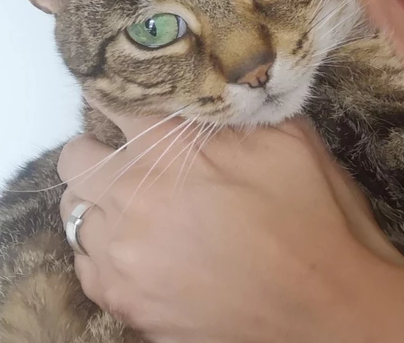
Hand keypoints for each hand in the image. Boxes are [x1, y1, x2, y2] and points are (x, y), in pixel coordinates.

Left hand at [57, 115, 403, 342]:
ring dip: (103, 205)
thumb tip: (213, 92)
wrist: (327, 311)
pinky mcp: (125, 304)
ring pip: (76, 215)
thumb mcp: (290, 140)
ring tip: (145, 211)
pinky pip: (88, 267)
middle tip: (137, 159)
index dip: (121, 96)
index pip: (112, 102)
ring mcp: (122, 258)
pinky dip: (108, 253)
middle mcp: (131, 200)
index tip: (130, 103)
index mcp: (168, 150)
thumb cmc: (315, 221)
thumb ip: (235, 110)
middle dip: (102, 151)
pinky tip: (147, 252)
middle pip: (77, 158)